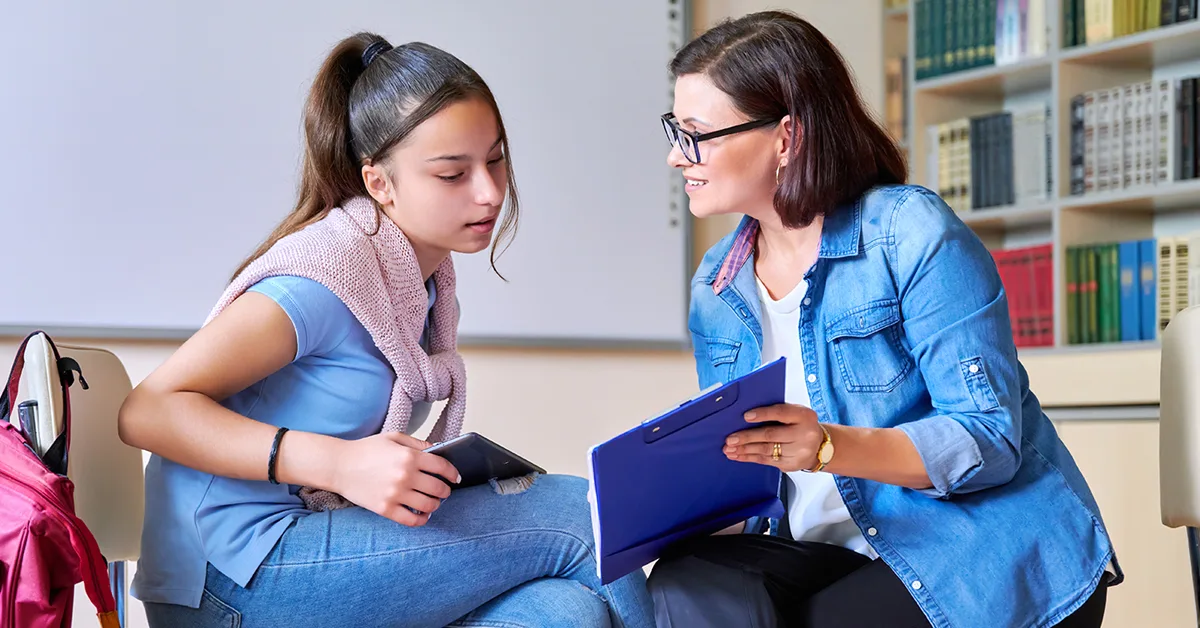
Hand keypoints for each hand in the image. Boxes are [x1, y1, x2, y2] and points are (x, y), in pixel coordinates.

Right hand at [329, 432, 460, 526]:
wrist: (338, 465)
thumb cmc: (365, 450)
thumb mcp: (393, 438)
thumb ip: (418, 444)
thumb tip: (438, 451)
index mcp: (409, 457)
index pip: (442, 467)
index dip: (453, 473)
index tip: (455, 477)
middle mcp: (405, 476)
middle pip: (438, 489)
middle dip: (446, 491)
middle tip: (445, 491)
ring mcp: (395, 495)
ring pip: (428, 505)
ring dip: (436, 505)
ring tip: (433, 502)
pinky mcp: (385, 509)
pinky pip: (411, 520)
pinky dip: (422, 519)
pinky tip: (423, 515)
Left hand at [723, 404, 823, 472]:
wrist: (820, 447)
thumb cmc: (801, 426)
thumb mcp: (796, 413)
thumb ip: (777, 412)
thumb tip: (747, 416)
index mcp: (804, 416)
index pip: (781, 413)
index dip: (763, 414)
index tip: (746, 416)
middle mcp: (804, 434)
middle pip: (771, 435)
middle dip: (747, 437)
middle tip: (730, 439)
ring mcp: (798, 452)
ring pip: (766, 450)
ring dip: (745, 450)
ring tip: (729, 449)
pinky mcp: (791, 465)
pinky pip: (766, 461)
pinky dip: (750, 458)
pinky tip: (738, 456)